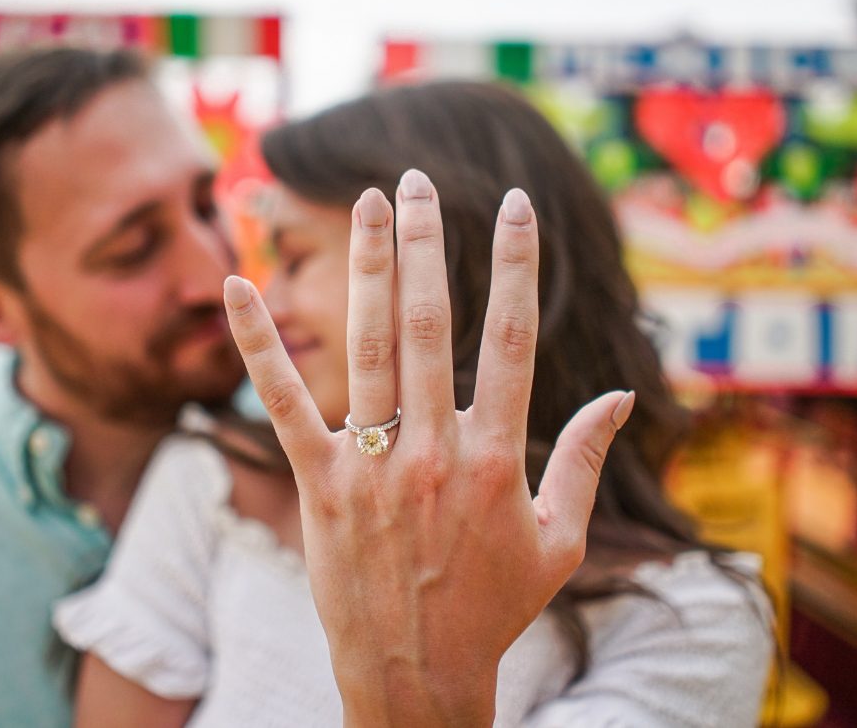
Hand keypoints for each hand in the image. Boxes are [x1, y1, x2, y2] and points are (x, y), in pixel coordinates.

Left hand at [222, 170, 633, 727]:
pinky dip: (257, 344)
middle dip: (424, 242)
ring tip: (367, 203)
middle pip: (429, 322)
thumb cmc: (494, 607)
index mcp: (497, 458)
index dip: (514, 266)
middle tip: (416, 181)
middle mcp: (433, 450)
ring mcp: (371, 466)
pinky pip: (283, 404)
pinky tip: (237, 286)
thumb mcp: (561, 541)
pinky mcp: (318, 485)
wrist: (417, 674)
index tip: (516, 206)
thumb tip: (619, 396)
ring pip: (367, 345)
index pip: (510, 339)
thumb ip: (585, 462)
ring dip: (366, 267)